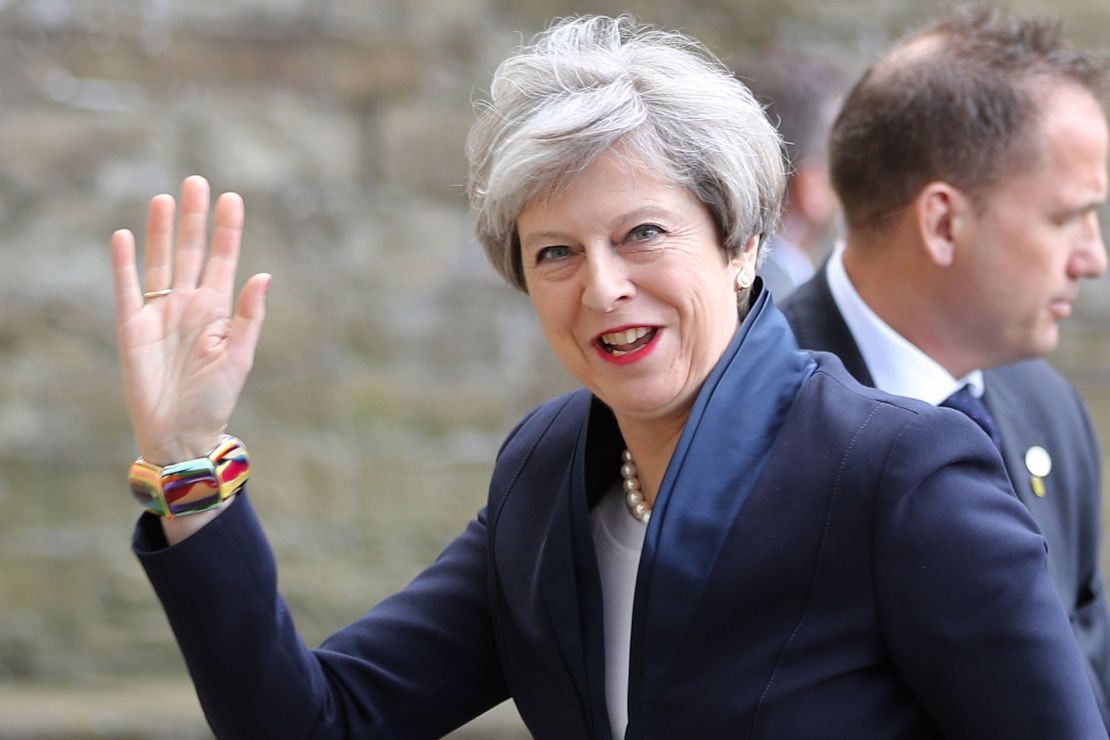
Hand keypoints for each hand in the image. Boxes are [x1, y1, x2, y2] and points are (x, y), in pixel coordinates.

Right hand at [111, 175, 269, 463]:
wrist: (180, 432)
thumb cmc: (215, 399)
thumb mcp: (239, 357)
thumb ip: (249, 316)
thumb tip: (264, 276)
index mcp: (218, 310)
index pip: (223, 260)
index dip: (227, 230)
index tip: (232, 198)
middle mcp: (188, 304)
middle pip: (190, 251)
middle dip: (194, 219)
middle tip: (197, 182)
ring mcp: (159, 313)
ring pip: (159, 262)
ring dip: (161, 232)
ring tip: (164, 199)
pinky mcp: (132, 326)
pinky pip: (127, 288)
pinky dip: (125, 263)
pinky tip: (126, 235)